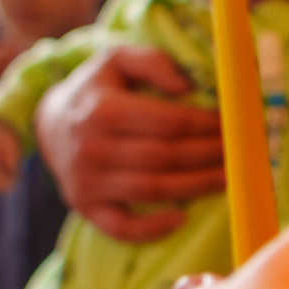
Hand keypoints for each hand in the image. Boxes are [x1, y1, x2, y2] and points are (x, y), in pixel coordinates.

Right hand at [36, 43, 223, 240]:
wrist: (49, 124)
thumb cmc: (96, 89)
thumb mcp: (117, 59)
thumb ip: (152, 62)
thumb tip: (187, 87)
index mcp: (101, 110)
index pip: (168, 122)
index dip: (206, 125)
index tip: (231, 124)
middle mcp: (91, 149)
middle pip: (166, 157)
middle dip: (209, 155)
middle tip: (239, 153)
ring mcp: (87, 183)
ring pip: (153, 190)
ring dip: (197, 187)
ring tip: (228, 179)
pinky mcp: (85, 208)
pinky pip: (122, 227)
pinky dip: (152, 229)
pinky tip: (182, 218)